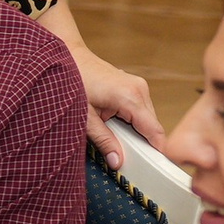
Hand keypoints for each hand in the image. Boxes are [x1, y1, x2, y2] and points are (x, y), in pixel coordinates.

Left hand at [73, 41, 162, 169]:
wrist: (66, 55)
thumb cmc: (71, 82)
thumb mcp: (84, 118)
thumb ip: (103, 140)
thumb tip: (118, 162)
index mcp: (130, 97)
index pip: (154, 130)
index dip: (158, 150)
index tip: (158, 168)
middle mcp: (139, 89)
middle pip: (152, 126)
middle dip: (144, 143)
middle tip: (132, 160)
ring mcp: (138, 85)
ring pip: (147, 118)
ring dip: (137, 131)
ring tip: (120, 142)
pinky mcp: (133, 85)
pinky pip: (140, 109)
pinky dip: (133, 121)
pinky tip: (117, 127)